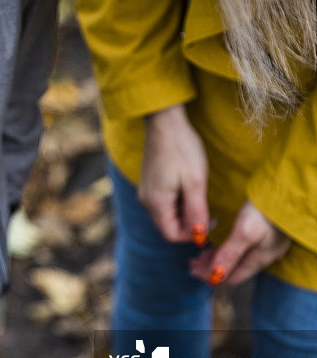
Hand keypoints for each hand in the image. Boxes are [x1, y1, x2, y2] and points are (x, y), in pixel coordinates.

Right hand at [138, 105, 209, 242]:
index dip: (192, 235)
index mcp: (156, 203)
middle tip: (209, 212)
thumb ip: (196, 211)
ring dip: (184, 214)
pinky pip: (163, 203)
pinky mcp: (148, 183)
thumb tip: (199, 235)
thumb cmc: (181, 149)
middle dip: (189, 225)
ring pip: (166, 215)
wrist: (164, 123)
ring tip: (200, 197)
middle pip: (167, 227)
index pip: (172, 235)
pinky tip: (189, 188)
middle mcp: (146, 201)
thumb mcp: (195, 182)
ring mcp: (145, 192)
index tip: (211, 222)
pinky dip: (177, 204)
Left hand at [189, 201, 290, 285]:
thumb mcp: (245, 232)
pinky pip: (241, 250)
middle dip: (210, 268)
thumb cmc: (266, 211)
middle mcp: (262, 256)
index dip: (210, 277)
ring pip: (236, 259)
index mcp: (258, 259)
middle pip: (232, 269)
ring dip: (217, 259)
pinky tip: (217, 244)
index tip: (192, 270)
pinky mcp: (265, 234)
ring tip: (200, 254)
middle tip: (192, 262)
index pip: (231, 278)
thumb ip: (230, 254)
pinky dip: (226, 250)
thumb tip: (214, 277)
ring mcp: (265, 245)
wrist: (288, 192)